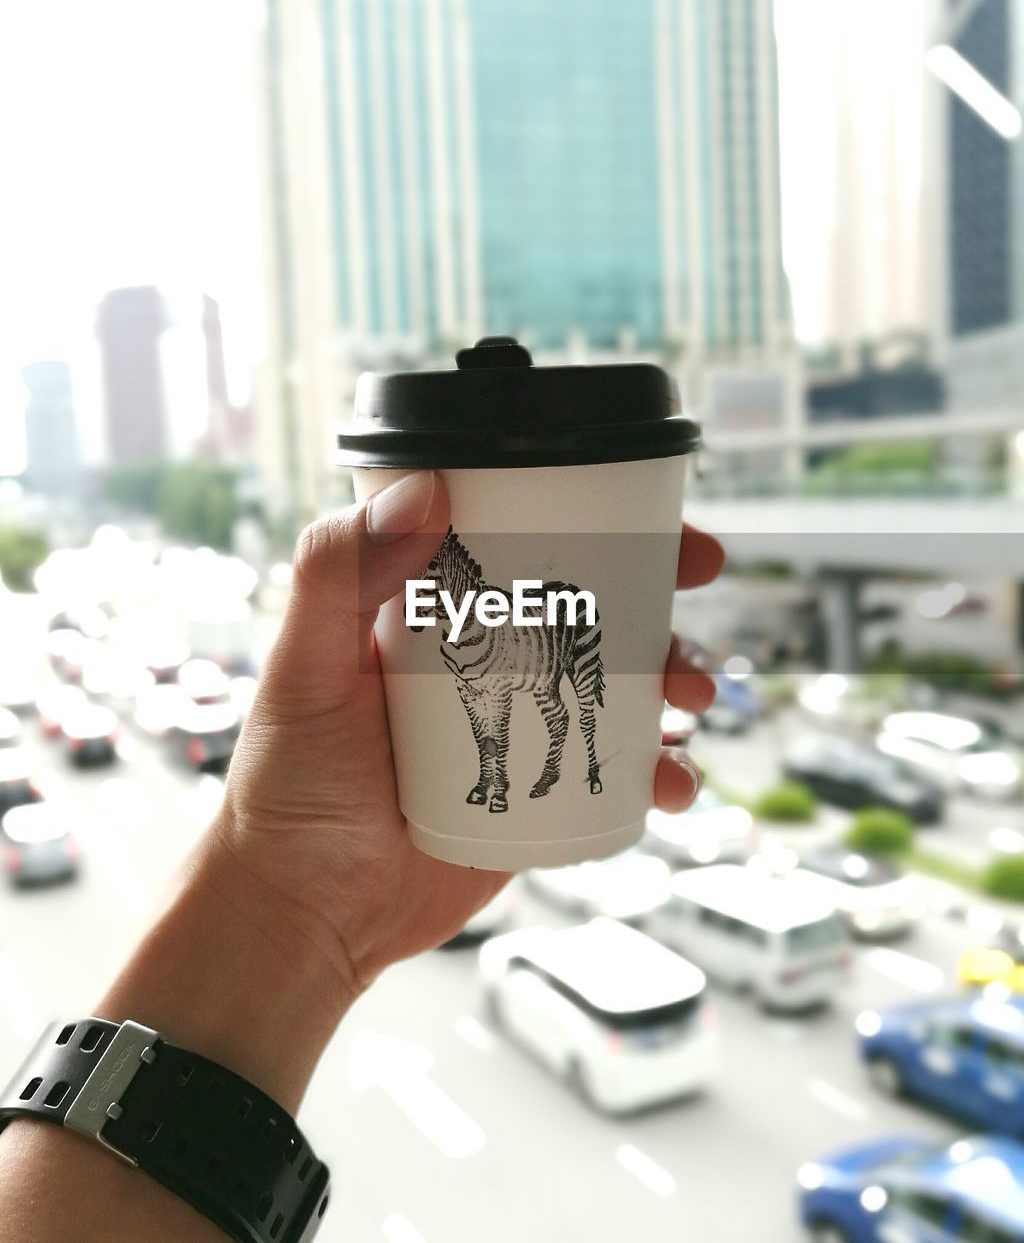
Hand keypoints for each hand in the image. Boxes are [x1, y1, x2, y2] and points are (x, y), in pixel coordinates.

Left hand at [221, 471, 723, 1014]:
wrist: (305, 912)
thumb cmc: (286, 785)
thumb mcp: (303, 668)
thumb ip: (339, 574)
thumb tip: (425, 489)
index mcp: (437, 616)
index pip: (523, 544)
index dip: (595, 520)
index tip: (653, 513)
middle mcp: (486, 662)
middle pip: (591, 608)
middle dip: (658, 592)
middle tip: (698, 581)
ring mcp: (518, 729)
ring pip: (619, 686)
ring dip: (673, 677)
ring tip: (690, 696)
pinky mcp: (539, 798)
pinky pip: (614, 773)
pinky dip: (660, 770)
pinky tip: (671, 780)